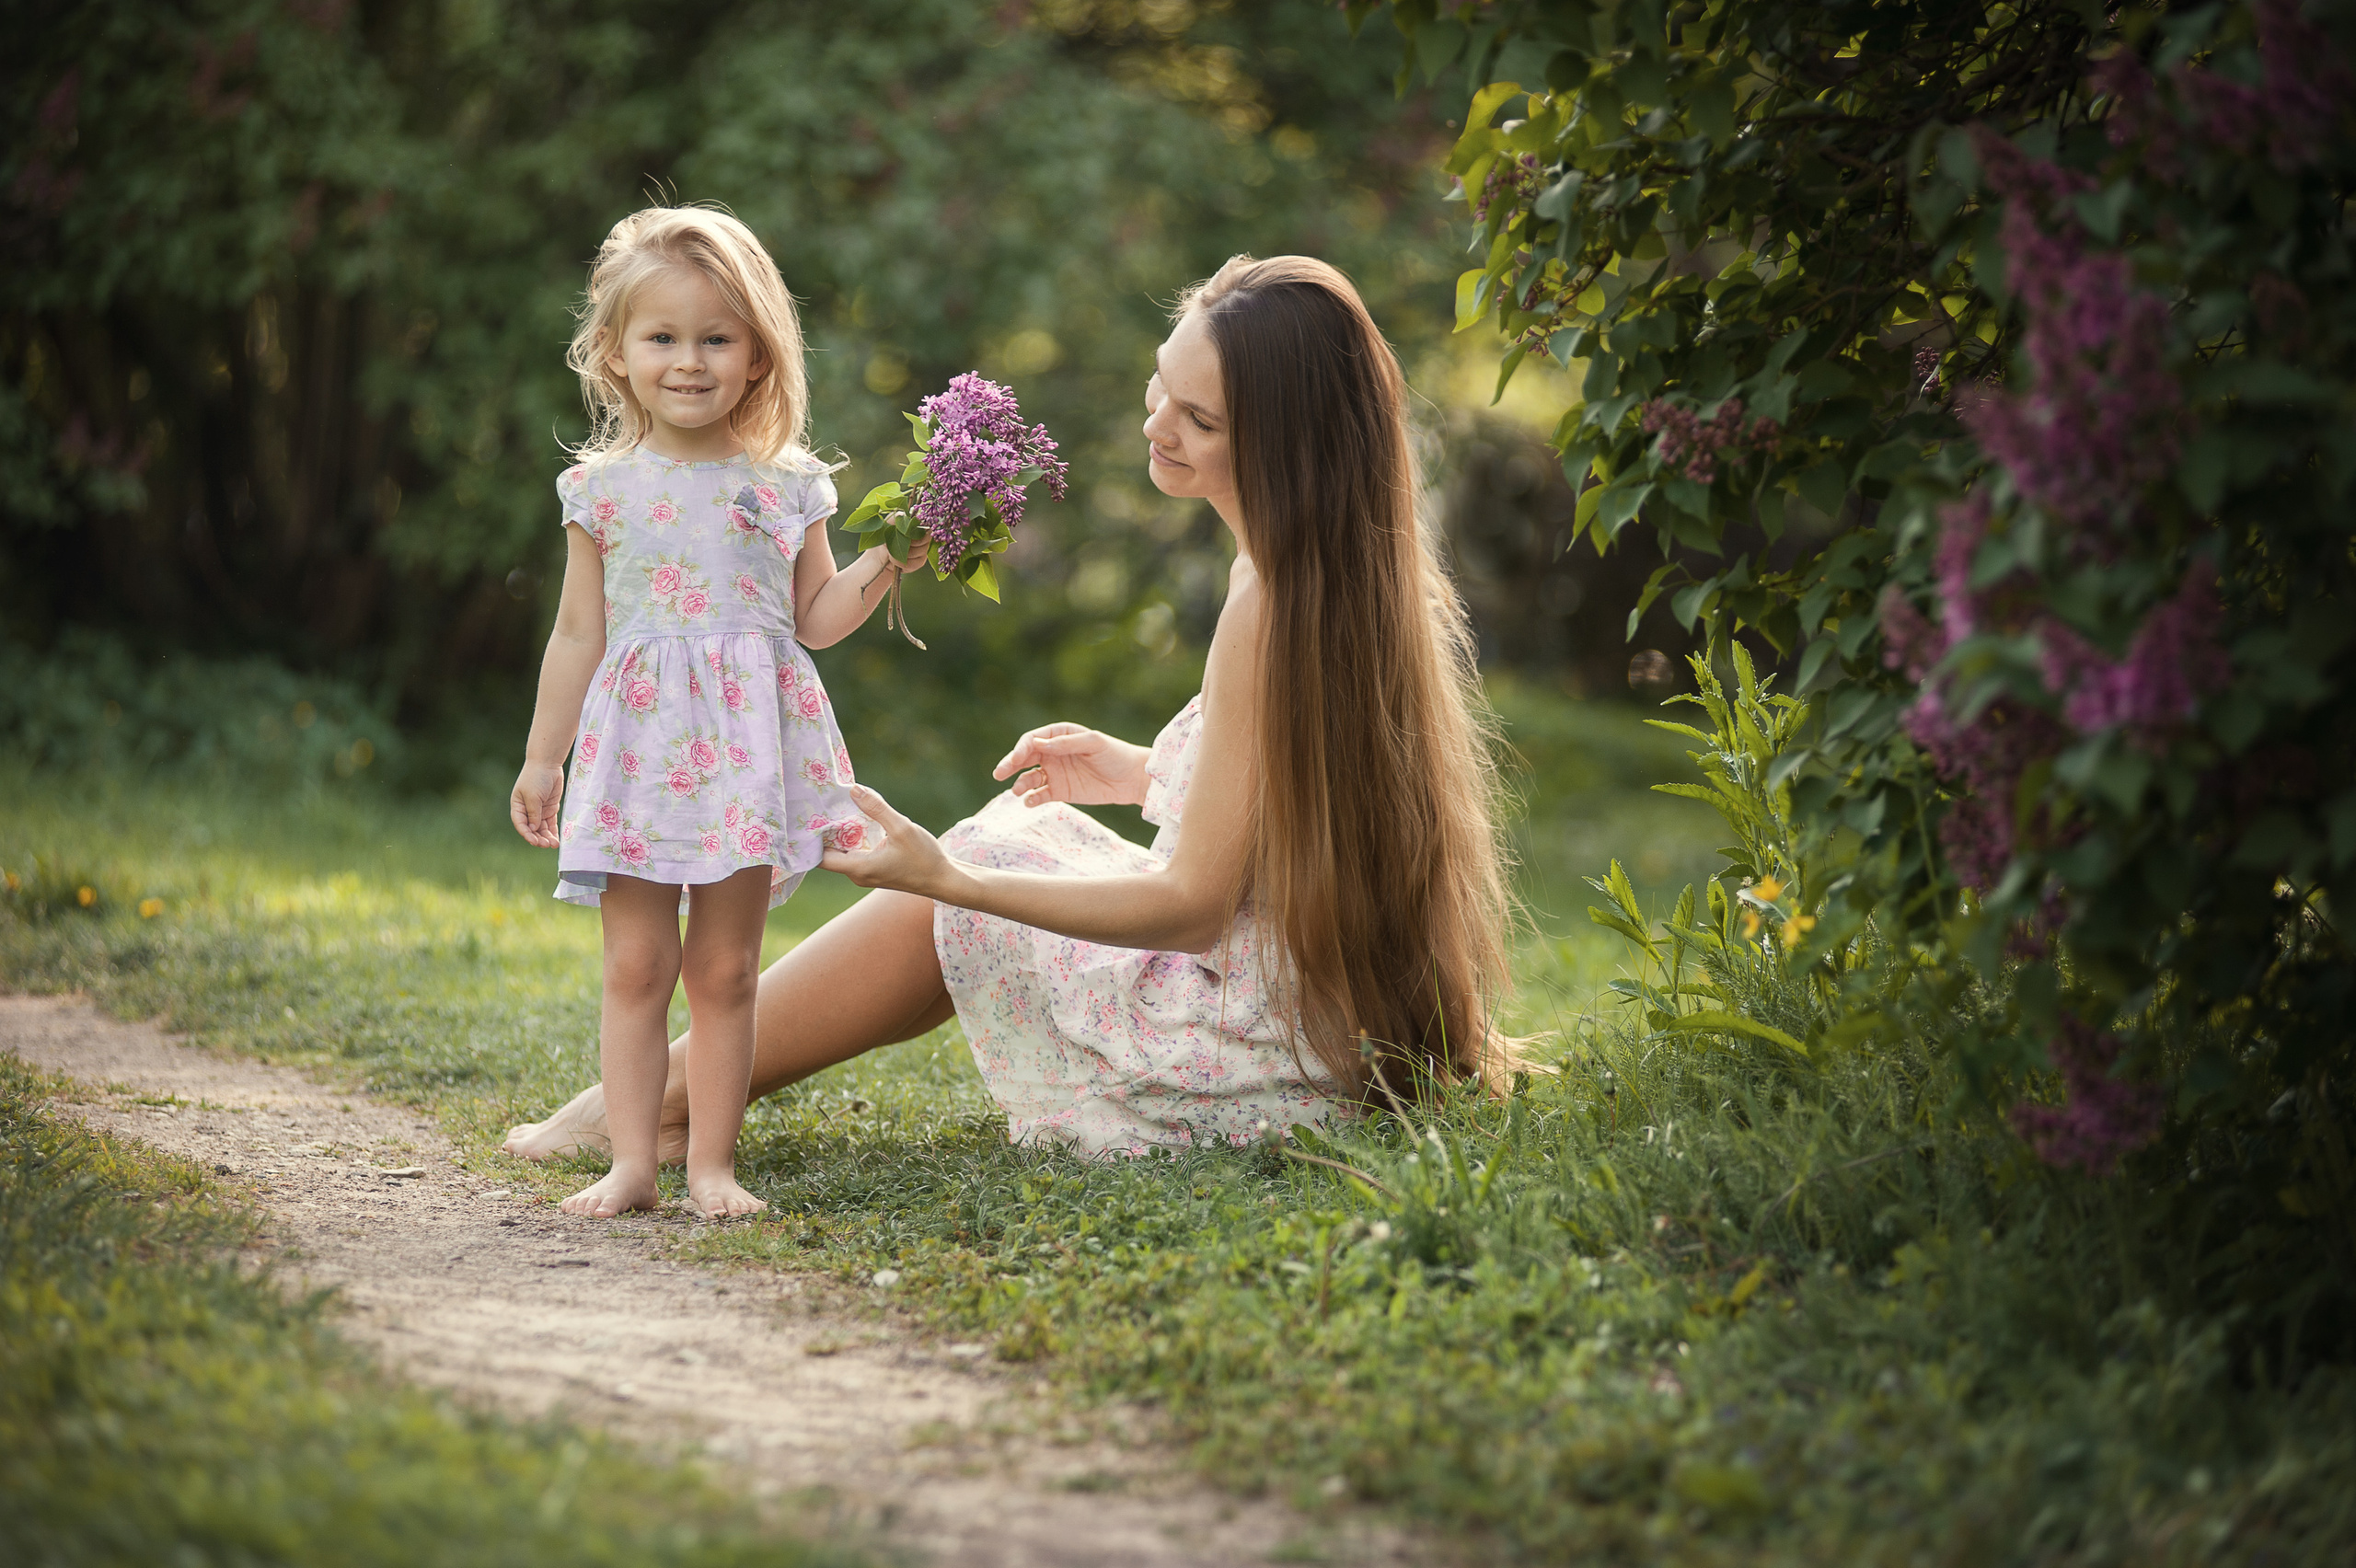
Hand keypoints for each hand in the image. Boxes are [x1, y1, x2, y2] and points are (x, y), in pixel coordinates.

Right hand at [510, 759, 565, 847]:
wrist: (548, 764)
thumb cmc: (536, 778)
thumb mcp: (533, 796)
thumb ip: (533, 813)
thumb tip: (533, 829)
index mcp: (518, 806)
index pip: (520, 824)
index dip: (526, 834)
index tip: (534, 841)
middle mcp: (527, 810)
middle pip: (532, 828)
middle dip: (538, 838)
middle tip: (546, 845)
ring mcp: (539, 810)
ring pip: (541, 828)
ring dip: (546, 837)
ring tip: (554, 845)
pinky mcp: (549, 809)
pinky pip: (550, 824)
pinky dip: (553, 832)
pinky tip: (556, 840)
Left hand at [820, 784, 956, 896]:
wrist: (943, 880)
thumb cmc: (924, 858)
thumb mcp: (901, 828)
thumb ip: (876, 809)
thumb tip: (854, 789)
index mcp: (859, 867)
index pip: (821, 858)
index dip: (813, 839)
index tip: (811, 817)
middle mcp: (858, 874)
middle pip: (830, 853)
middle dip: (826, 831)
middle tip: (823, 806)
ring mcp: (866, 874)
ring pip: (844, 853)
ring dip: (842, 834)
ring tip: (839, 809)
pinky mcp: (874, 871)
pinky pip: (856, 854)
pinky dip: (854, 839)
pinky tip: (859, 821)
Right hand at [992, 723, 1149, 807]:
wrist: (1131, 779)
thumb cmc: (1115, 755)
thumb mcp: (1094, 743)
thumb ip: (1067, 743)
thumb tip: (1039, 745)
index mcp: (1059, 735)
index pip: (1033, 740)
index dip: (1022, 748)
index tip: (1017, 757)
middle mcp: (1052, 753)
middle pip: (1024, 758)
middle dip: (1010, 764)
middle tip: (998, 773)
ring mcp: (1054, 773)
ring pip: (1029, 777)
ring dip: (1020, 783)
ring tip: (1017, 791)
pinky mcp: (1059, 791)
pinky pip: (1040, 794)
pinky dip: (1032, 798)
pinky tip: (1030, 801)